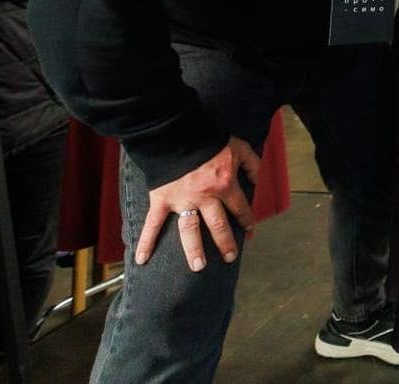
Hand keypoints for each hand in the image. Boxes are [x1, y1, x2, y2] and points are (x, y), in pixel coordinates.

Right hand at [134, 137, 259, 271]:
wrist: (178, 132)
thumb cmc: (210, 140)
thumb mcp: (239, 147)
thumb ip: (252, 164)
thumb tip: (257, 180)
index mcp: (224, 185)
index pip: (239, 208)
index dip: (247, 221)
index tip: (249, 232)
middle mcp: (205, 197)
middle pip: (218, 225)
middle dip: (226, 243)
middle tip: (230, 258)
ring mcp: (182, 200)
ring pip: (190, 231)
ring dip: (194, 250)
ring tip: (198, 266)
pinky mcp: (162, 199)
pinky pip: (153, 224)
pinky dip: (145, 242)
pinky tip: (142, 260)